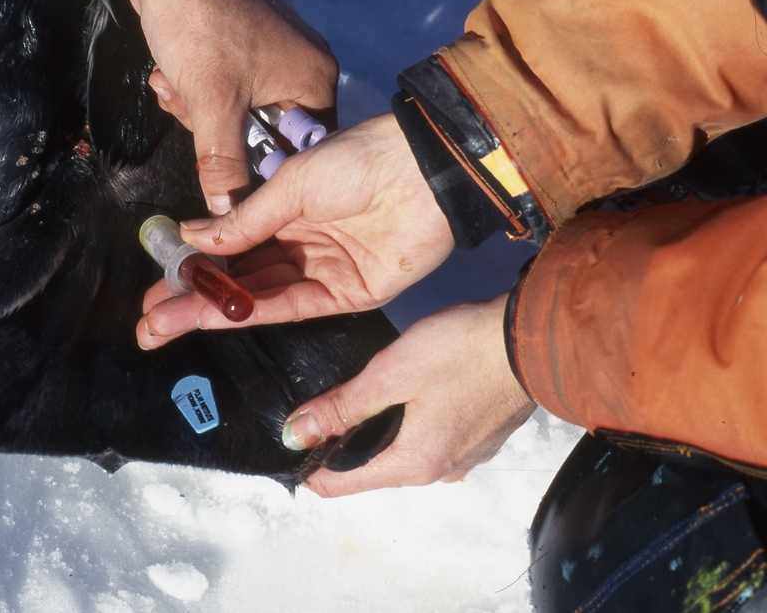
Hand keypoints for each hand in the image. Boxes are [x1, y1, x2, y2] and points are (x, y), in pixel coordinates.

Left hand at [98, 0, 336, 214]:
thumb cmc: (200, 25)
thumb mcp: (212, 105)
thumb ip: (223, 165)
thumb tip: (227, 217)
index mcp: (314, 80)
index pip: (302, 150)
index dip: (262, 168)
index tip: (226, 171)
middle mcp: (302, 66)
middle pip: (263, 134)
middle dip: (214, 128)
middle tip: (188, 108)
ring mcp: (271, 53)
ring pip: (235, 111)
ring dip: (195, 107)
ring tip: (172, 83)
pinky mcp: (242, 44)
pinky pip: (222, 88)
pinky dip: (192, 87)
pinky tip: (167, 74)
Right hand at [137, 113, 453, 347]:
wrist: (421, 169)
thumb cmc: (358, 161)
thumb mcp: (289, 186)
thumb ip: (242, 221)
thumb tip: (189, 238)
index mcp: (286, 210)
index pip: (230, 247)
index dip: (192, 267)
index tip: (156, 284)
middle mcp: (299, 244)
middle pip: (237, 280)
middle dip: (190, 300)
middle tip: (147, 322)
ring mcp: (321, 271)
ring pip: (256, 298)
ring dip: (210, 311)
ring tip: (164, 324)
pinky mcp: (347, 295)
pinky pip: (292, 307)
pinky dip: (252, 312)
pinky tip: (214, 316)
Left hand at [282, 294, 534, 495]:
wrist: (535, 337)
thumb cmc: (462, 351)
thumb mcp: (390, 374)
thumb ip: (342, 406)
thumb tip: (296, 435)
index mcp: (413, 465)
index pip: (340, 484)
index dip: (307, 466)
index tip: (287, 441)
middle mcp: (439, 470)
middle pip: (371, 467)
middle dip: (340, 444)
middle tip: (314, 408)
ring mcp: (465, 455)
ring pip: (401, 452)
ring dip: (375, 431)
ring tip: (351, 398)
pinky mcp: (481, 434)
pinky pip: (430, 438)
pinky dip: (406, 423)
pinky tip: (400, 393)